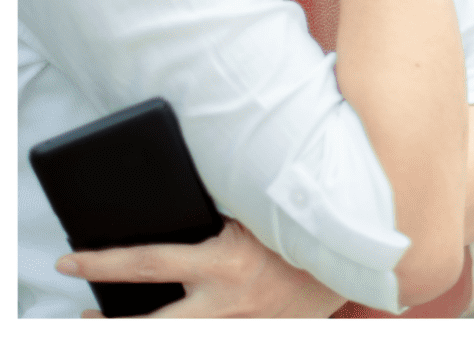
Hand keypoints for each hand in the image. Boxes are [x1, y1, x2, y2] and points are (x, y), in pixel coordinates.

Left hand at [56, 218, 345, 317]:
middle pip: (149, 325)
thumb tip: (184, 198)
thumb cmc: (306, 221)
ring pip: (176, 336)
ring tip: (111, 324)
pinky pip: (212, 332)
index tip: (69, 259)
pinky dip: (190, 324)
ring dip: (140, 331)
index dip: (104, 262)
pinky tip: (183, 314)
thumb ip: (222, 208)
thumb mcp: (260, 208)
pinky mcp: (254, 333)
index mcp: (224, 263)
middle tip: (79, 315)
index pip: (148, 263)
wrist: (354, 258)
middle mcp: (226, 302)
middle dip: (107, 324)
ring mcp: (239, 324)